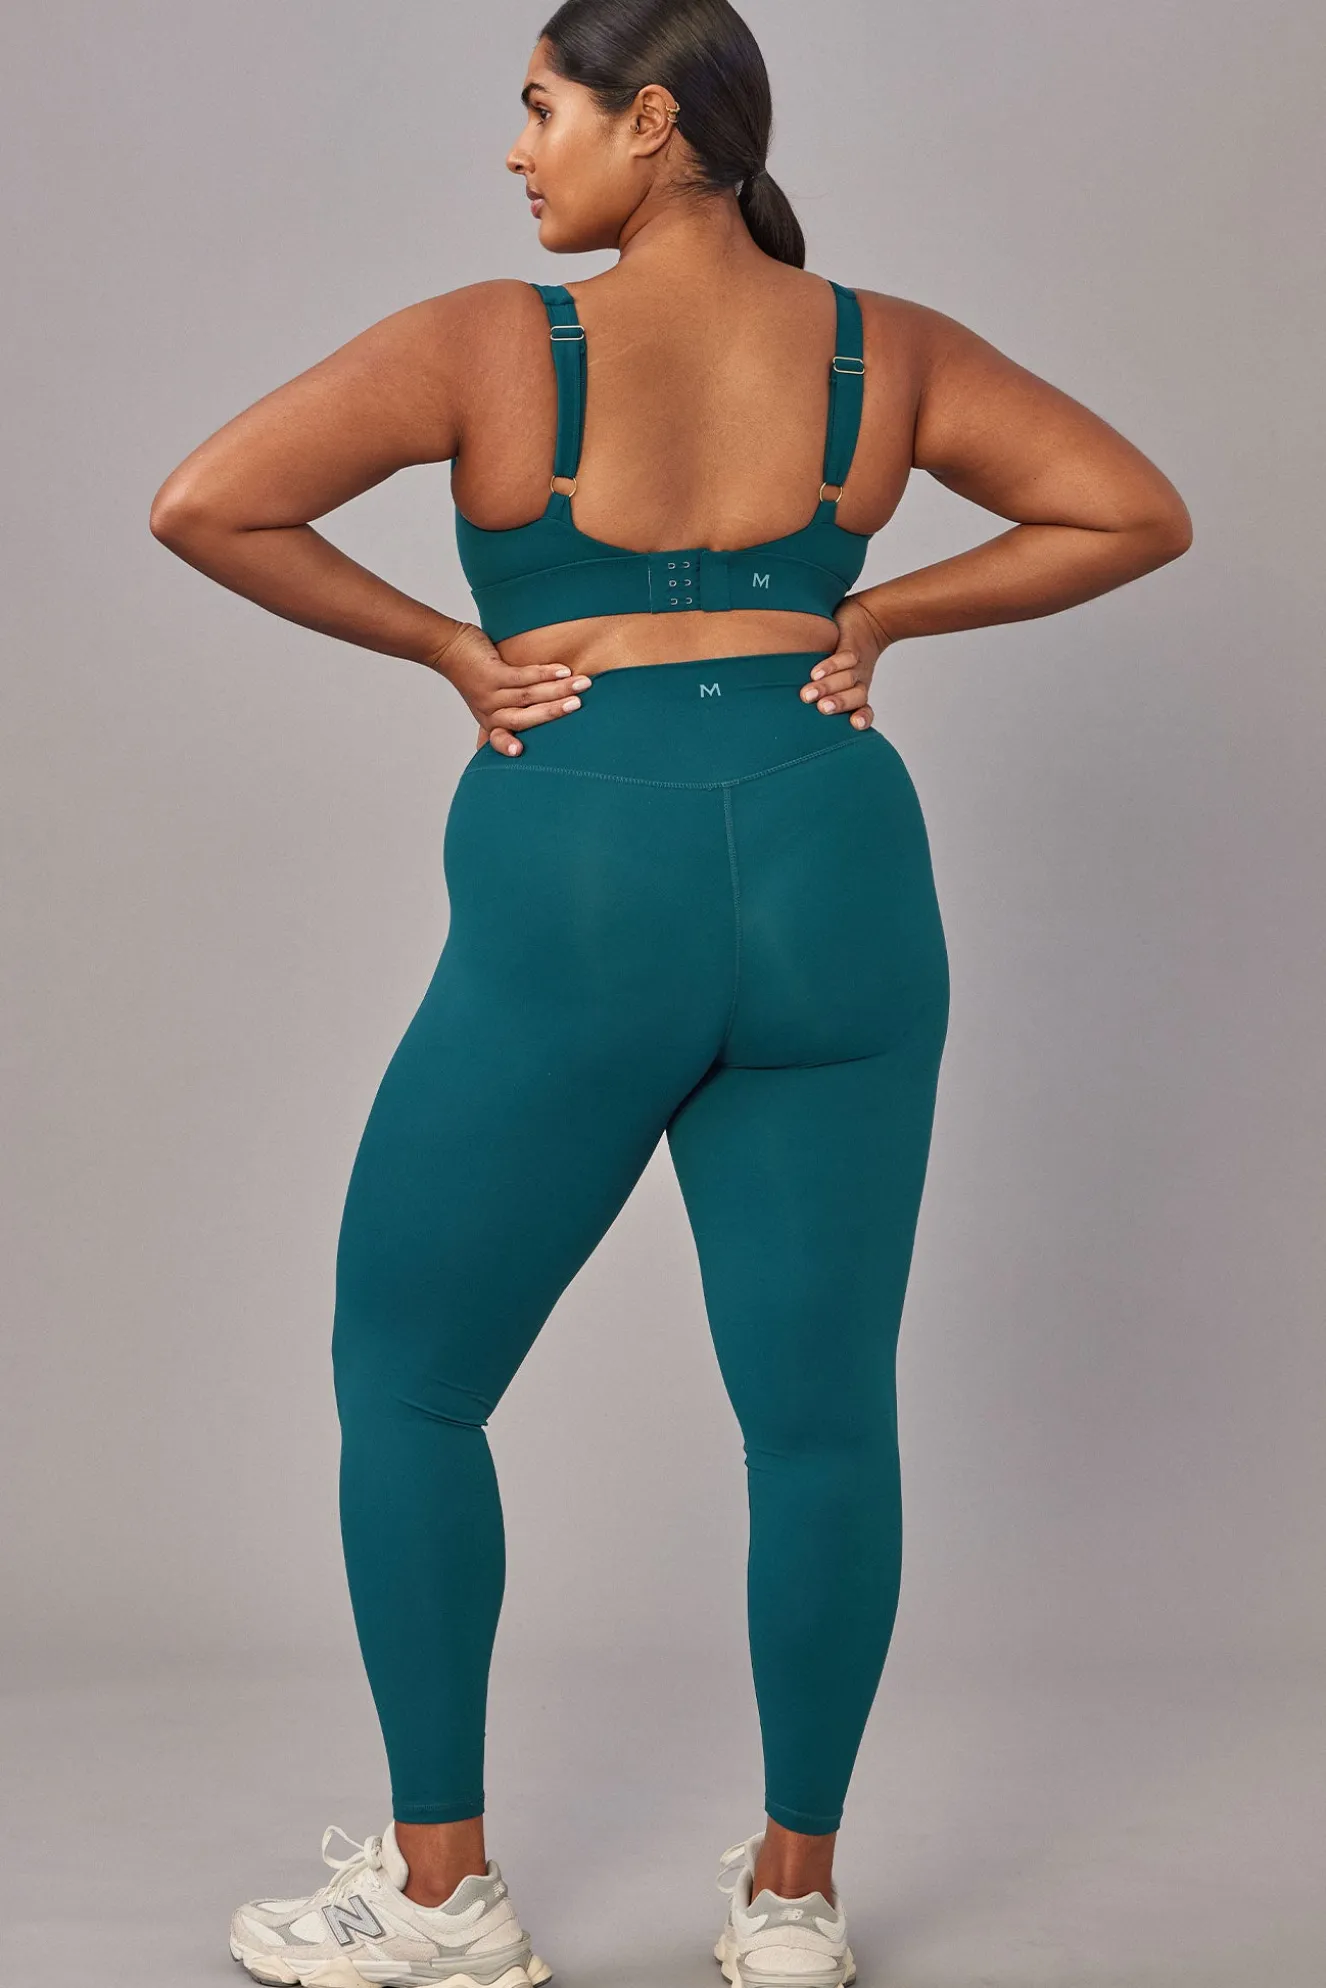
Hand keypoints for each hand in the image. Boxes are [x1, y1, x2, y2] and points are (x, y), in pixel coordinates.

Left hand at [428, 621, 590, 755]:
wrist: (447, 647)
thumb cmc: (471, 675)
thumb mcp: (485, 702)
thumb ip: (502, 718)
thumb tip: (520, 742)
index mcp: (491, 721)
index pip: (500, 739)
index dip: (507, 746)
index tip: (519, 752)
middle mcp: (490, 710)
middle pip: (524, 718)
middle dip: (554, 713)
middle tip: (579, 706)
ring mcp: (490, 691)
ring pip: (529, 695)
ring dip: (559, 689)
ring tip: (583, 684)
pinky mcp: (492, 672)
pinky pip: (522, 675)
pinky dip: (544, 673)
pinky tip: (563, 670)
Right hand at [799, 594, 894, 727]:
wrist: (869, 618)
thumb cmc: (843, 654)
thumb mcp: (838, 677)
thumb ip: (820, 693)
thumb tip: (783, 712)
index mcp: (857, 692)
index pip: (864, 710)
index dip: (862, 718)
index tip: (855, 724)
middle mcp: (859, 680)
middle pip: (857, 697)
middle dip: (839, 703)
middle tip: (822, 708)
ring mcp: (857, 663)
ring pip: (848, 678)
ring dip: (828, 687)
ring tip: (808, 694)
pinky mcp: (852, 645)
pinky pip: (845, 657)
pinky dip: (831, 665)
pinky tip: (815, 672)